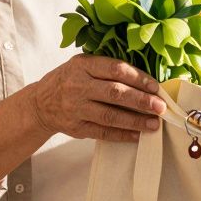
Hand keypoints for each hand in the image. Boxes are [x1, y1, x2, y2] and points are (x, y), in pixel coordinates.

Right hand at [29, 55, 166, 141]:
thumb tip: (144, 79)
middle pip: (115, 93)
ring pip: (110, 115)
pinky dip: (122, 135)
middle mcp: (78, 86)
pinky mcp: (76, 127)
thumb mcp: (82, 64)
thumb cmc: (69, 80)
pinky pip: (102, 132)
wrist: (39, 103)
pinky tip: (137, 135)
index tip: (155, 86)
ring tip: (154, 123)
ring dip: (135, 120)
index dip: (138, 77)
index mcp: (83, 65)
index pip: (115, 69)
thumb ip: (107, 67)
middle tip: (161, 107)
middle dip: (141, 100)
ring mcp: (76, 108)